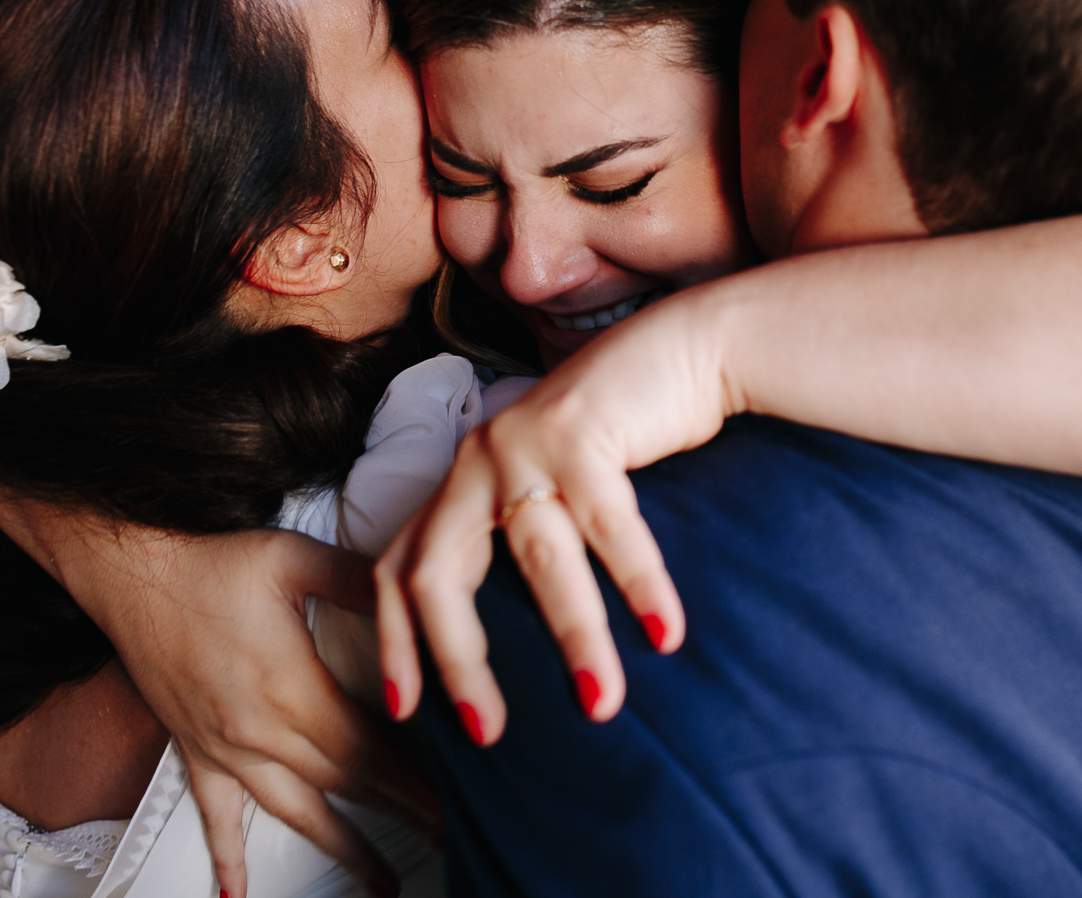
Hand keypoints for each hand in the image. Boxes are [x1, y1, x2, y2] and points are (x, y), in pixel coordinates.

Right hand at [47, 525, 420, 897]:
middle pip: (342, 782)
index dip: (412, 780)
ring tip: (379, 882)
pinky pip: (215, 814)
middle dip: (397, 812)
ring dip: (341, 846)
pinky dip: (229, 857)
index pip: (367, 748)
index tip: (448, 803)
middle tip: (442, 836)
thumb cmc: (210, 561)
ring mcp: (222, 746)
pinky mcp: (194, 747)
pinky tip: (238, 895)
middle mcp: (255, 730)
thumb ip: (361, 581)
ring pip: (293, 811)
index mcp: (289, 687)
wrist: (130, 571)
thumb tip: (417, 595)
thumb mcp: (297, 558)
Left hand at [375, 291, 729, 742]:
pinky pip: (609, 527)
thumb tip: (529, 645)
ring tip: (603, 704)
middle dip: (458, 660)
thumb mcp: (558, 487)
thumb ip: (529, 538)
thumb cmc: (629, 434)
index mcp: (464, 478)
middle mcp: (478, 459)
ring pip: (540, 559)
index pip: (399, 566)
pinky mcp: (581, 431)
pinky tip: (665, 633)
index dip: (395, 640)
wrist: (686, 349)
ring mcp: (525, 441)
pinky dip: (640, 584)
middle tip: (488, 732)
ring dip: (575, 638)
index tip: (405, 708)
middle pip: (438, 573)